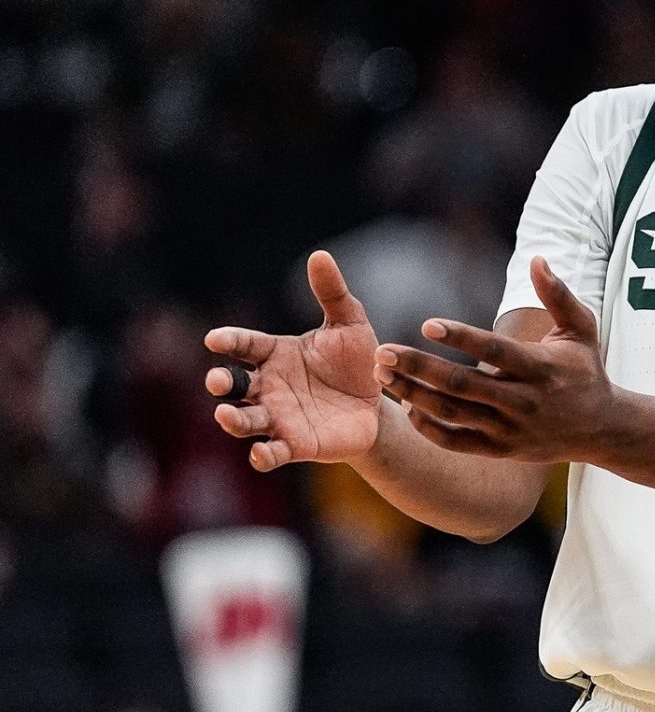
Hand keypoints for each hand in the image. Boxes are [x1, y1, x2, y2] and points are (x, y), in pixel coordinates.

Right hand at [204, 251, 381, 470]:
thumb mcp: (351, 325)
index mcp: (276, 353)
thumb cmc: (358, 361)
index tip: (215, 339)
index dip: (229, 341)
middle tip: (218, 380)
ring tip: (226, 415)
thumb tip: (320, 255)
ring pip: (246, 420)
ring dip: (233, 420)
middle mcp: (269, 386)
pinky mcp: (295, 445)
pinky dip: (263, 455)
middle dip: (222, 383)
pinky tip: (260, 455)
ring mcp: (279, 417)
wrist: (381, 402)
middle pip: (235, 385)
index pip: (245, 345)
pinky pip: (272, 452)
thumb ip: (333, 294)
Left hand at [376, 257, 619, 462]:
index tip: (427, 323)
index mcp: (540, 368)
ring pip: (453, 413)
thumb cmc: (586, 370)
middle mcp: (523, 400)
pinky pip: (456, 442)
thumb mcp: (582, 328)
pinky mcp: (501, 449)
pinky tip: (407, 405)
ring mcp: (511, 429)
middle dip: (419, 367)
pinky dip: (428, 427)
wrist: (602, 428)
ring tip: (383, 376)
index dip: (461, 337)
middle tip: (383, 351)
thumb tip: (537, 259)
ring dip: (413, 394)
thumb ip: (558, 294)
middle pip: (463, 384)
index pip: (495, 351)